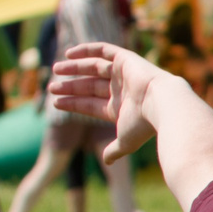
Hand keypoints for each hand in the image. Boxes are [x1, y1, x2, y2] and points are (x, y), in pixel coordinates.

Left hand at [45, 42, 164, 163]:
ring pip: (94, 68)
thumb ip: (115, 149)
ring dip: (74, 68)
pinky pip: (104, 50)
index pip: (91, 104)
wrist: (161, 104)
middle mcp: (121, 90)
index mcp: (119, 108)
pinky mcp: (126, 59)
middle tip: (51, 87)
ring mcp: (124, 74)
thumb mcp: (126, 141)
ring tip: (55, 69)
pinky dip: (87, 50)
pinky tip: (68, 53)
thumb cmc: (144, 124)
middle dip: (71, 87)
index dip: (73, 103)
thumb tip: (107, 161)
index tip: (55, 102)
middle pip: (90, 86)